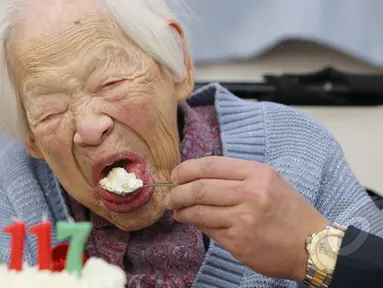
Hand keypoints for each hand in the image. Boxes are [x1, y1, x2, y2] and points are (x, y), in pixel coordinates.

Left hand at [165, 156, 328, 280]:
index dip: (186, 169)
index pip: (210, 165)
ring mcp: (244, 219)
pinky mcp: (239, 242)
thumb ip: (236, 176)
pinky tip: (193, 221)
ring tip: (177, 210)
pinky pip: (207, 229)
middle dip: (176, 192)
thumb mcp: (268, 181)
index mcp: (257, 173)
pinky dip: (196, 223)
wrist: (310, 244)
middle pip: (199, 188)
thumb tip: (197, 177)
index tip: (175, 175)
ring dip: (181, 210)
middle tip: (169, 196)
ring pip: (198, 210)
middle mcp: (251, 194)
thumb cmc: (287, 210)